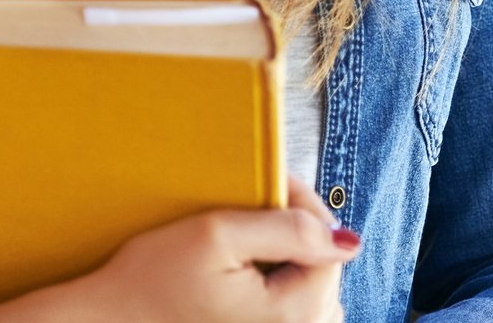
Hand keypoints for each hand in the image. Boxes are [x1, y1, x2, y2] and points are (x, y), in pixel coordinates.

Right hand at [0, 178, 357, 322]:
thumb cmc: (148, 283)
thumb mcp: (216, 236)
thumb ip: (286, 229)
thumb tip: (345, 238)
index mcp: (290, 316)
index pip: (327, 248)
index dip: (304, 207)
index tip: (273, 184)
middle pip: (323, 277)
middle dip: (299, 239)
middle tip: (259, 208)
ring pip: (312, 301)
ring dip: (291, 270)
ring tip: (251, 247)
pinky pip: (290, 320)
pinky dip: (278, 296)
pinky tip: (245, 282)